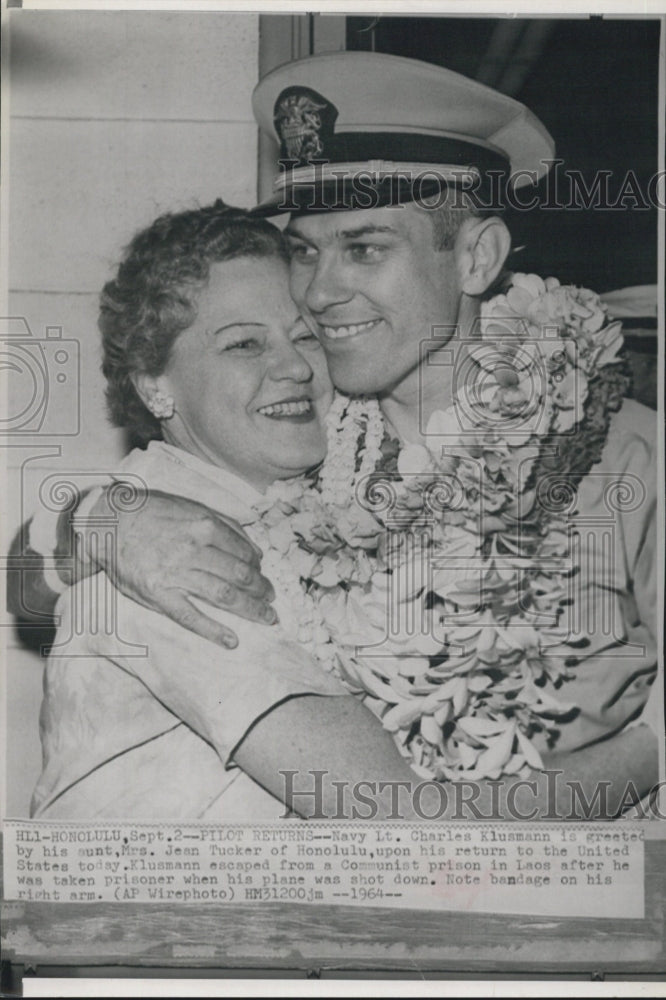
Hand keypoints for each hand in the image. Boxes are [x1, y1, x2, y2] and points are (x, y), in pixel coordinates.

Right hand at [89, 488, 274, 647]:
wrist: (107, 523)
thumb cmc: (151, 513)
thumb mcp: (190, 507)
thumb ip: (225, 524)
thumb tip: (255, 549)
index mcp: (205, 526)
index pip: (245, 553)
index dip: (260, 568)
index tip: (264, 576)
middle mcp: (195, 550)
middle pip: (241, 576)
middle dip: (262, 591)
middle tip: (272, 601)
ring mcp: (176, 574)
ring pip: (224, 596)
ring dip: (251, 610)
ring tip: (266, 618)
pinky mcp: (159, 595)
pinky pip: (192, 617)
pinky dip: (215, 631)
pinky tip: (232, 641)